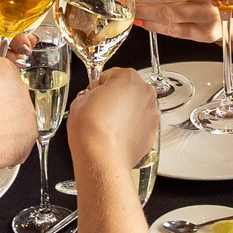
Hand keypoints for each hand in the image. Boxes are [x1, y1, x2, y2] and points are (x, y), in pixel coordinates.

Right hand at [67, 69, 159, 187]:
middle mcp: (144, 92)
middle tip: (100, 111)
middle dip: (115, 98)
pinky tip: (117, 135)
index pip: (111, 75)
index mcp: (127, 77)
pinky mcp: (153, 131)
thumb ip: (90, 93)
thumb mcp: (79, 101)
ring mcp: (151, 112)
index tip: (94, 95)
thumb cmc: (90, 129)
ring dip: (125, 112)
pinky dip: (132, 127)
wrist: (102, 157)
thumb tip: (93, 97)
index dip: (99, 86)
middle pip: (128, 89)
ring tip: (109, 126)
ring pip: (136, 106)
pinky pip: (141, 124)